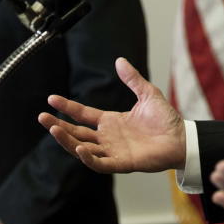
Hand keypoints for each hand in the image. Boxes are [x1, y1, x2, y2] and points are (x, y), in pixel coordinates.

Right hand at [38, 57, 185, 172]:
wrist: (181, 138)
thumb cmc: (166, 119)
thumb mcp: (147, 93)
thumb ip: (132, 79)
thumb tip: (119, 60)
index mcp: (111, 121)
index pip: (82, 114)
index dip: (67, 107)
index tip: (51, 99)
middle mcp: (108, 137)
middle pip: (76, 132)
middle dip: (58, 125)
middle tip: (42, 117)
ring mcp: (113, 151)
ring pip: (82, 148)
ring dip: (67, 141)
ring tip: (53, 129)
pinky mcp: (122, 163)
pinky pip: (100, 164)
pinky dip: (88, 158)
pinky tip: (79, 148)